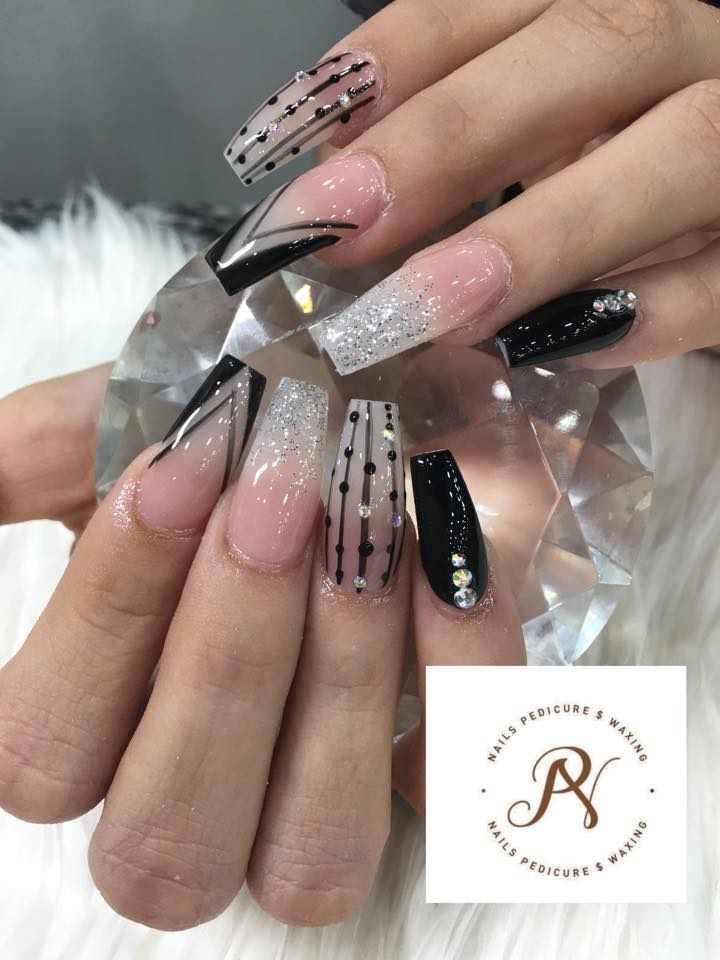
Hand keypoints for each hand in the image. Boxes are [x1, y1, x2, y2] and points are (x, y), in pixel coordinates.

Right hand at [0, 366, 523, 929]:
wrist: (416, 397)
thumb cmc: (276, 418)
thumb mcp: (165, 409)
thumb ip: (63, 441)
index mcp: (110, 714)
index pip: (45, 751)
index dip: (107, 618)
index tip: (183, 470)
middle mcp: (206, 791)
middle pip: (163, 841)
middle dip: (223, 659)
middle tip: (278, 504)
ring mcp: (330, 800)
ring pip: (308, 861)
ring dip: (337, 683)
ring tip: (365, 536)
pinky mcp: (448, 772)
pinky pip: (460, 788)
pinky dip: (461, 672)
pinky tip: (450, 561)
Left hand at [226, 0, 719, 371]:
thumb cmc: (620, 182)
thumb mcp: (541, 140)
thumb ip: (459, 139)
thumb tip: (335, 173)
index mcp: (621, 18)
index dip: (402, 56)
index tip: (290, 139)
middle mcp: (698, 52)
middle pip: (600, 45)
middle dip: (454, 137)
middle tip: (339, 225)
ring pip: (687, 149)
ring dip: (546, 230)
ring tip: (427, 304)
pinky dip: (644, 313)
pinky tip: (542, 347)